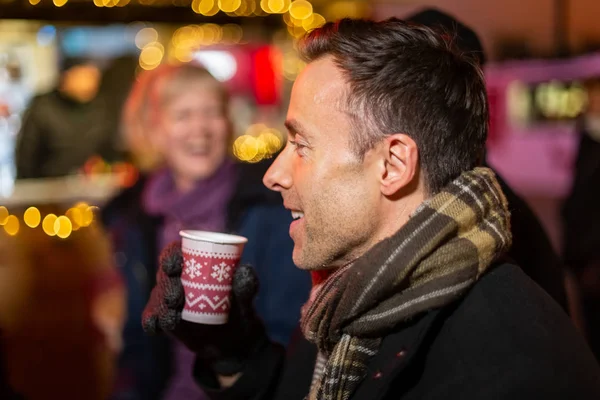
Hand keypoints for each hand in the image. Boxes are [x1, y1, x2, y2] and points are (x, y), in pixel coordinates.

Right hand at [142, 242, 266, 374]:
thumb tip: (243, 270)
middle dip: (166, 285)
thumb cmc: (240, 311)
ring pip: (157, 297)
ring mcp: (169, 301)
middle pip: (163, 275)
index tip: (175, 266)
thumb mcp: (246, 300)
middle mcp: (178, 280)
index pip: (176, 252)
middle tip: (176, 298)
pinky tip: (156, 327)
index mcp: (195, 265)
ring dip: (160, 306)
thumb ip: (247, 286)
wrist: (234, 341)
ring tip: (172, 319)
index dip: (171, 255)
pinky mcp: (165, 321)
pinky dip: (151, 322)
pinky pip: (151, 319)